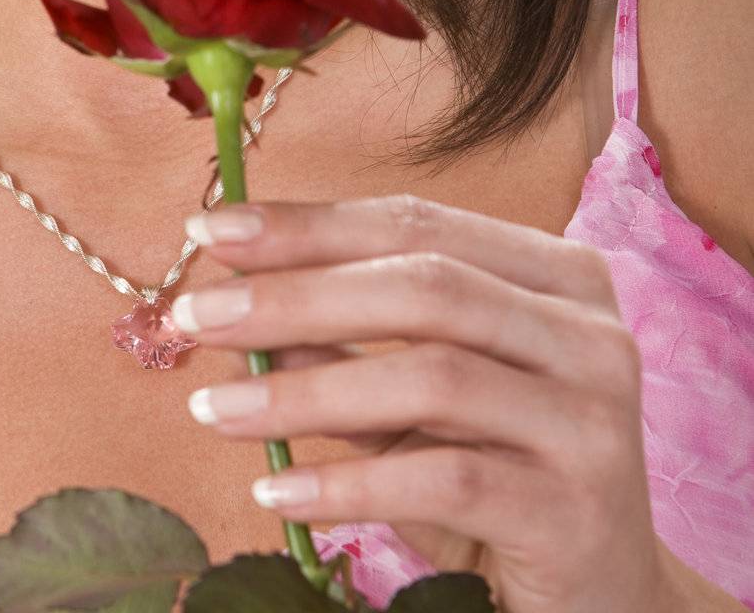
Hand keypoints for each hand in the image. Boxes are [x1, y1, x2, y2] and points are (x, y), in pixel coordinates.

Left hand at [167, 194, 684, 612]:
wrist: (601, 595)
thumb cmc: (498, 473)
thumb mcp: (414, 400)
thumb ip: (342, 344)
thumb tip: (231, 300)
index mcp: (558, 275)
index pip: (418, 223)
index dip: (310, 223)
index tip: (213, 227)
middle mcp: (590, 333)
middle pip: (424, 287)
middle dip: (295, 294)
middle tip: (197, 314)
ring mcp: (593, 418)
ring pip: (431, 377)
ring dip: (305, 391)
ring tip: (212, 406)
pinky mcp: (575, 508)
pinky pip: (444, 479)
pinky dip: (349, 482)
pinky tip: (277, 491)